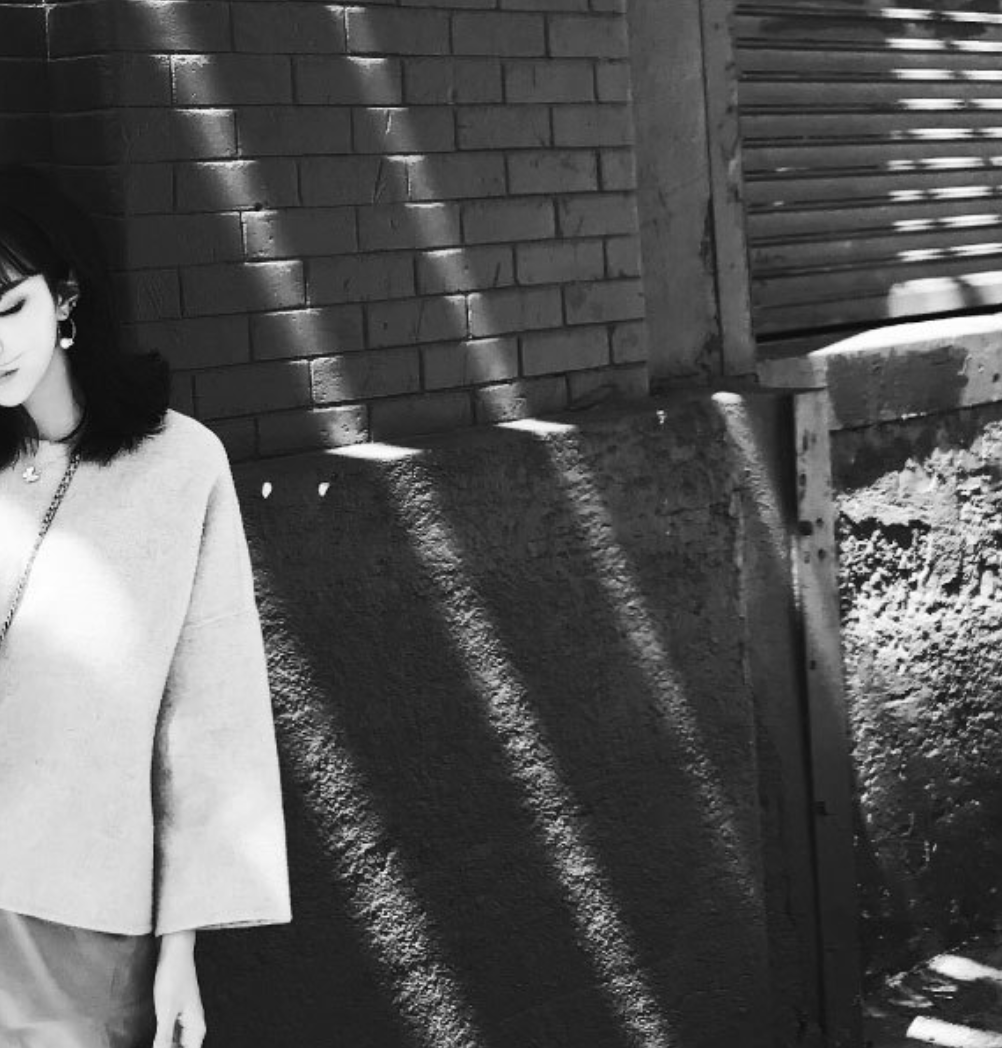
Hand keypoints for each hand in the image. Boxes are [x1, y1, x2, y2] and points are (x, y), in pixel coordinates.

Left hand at [152, 930, 205, 1047]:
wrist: (175, 952)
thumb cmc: (173, 977)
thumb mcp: (166, 1010)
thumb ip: (164, 1038)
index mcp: (196, 1028)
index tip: (159, 1047)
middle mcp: (193, 1026)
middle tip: (153, 1044)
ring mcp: (184, 1020)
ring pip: (175, 1044)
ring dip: (163, 1046)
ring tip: (150, 1041)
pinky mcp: (174, 1014)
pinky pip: (169, 1036)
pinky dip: (161, 1040)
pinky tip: (151, 1040)